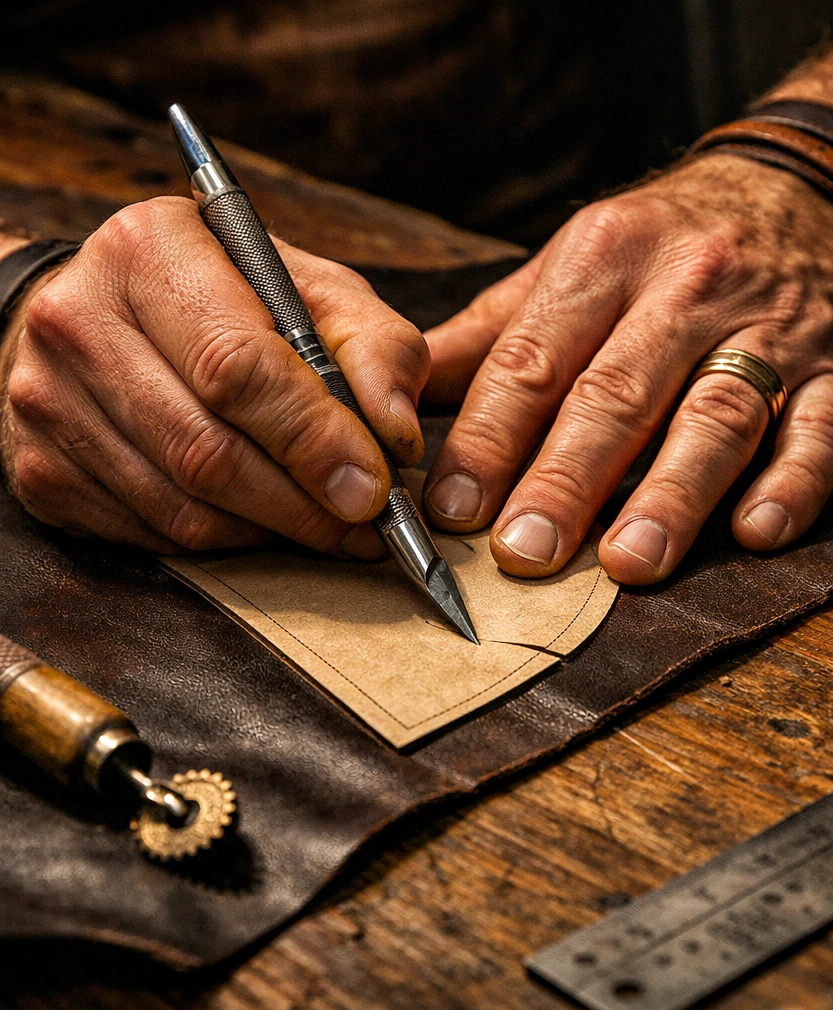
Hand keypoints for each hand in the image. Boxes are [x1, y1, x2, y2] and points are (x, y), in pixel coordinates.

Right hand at [0, 196, 429, 555]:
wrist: (102, 313)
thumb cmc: (229, 300)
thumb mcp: (315, 292)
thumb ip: (374, 347)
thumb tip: (397, 434)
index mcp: (150, 250)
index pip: (237, 367)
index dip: (313, 439)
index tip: (373, 489)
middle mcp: (79, 320)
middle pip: (207, 450)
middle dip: (304, 505)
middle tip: (365, 525)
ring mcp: (47, 399)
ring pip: (182, 508)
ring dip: (272, 532)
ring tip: (327, 525)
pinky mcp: (41, 467)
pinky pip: (152, 534)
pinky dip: (225, 542)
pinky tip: (263, 522)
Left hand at [422, 153, 832, 583]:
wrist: (812, 189)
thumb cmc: (668, 244)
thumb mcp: (575, 263)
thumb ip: (493, 335)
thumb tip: (396, 394)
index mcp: (604, 260)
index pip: (533, 360)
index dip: (489, 438)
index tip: (453, 509)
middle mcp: (685, 291)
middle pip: (617, 395)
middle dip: (566, 479)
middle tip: (525, 552)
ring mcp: (770, 330)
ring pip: (715, 417)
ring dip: (672, 495)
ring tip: (630, 563)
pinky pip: (819, 429)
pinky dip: (792, 482)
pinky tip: (758, 532)